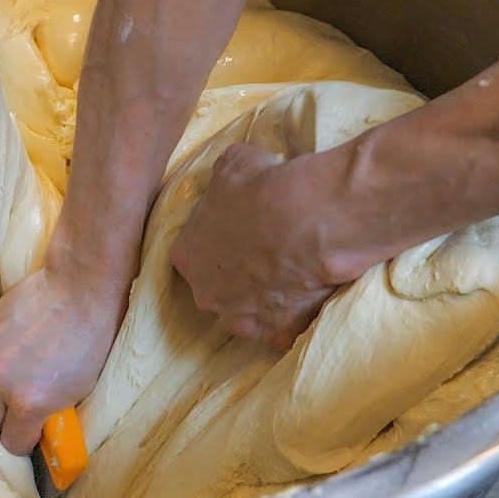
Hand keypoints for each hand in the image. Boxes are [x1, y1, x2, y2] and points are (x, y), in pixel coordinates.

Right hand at [0, 266, 127, 454]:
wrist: (81, 286)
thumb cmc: (91, 339)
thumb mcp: (79, 390)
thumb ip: (48, 411)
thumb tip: (35, 425)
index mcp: (27, 403)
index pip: (12, 442)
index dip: (24, 439)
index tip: (32, 429)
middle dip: (10, 409)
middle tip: (29, 391)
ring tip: (21, 359)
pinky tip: (14, 336)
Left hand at [170, 142, 365, 349]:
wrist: (311, 218)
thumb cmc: (266, 186)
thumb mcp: (234, 163)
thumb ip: (223, 176)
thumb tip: (231, 174)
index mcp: (186, 256)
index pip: (195, 252)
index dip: (220, 240)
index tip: (243, 229)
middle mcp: (206, 294)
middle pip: (218, 287)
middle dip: (238, 274)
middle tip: (269, 252)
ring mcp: (241, 318)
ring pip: (249, 311)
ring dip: (264, 298)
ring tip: (292, 273)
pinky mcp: (278, 334)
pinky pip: (285, 328)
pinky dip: (296, 315)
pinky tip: (312, 293)